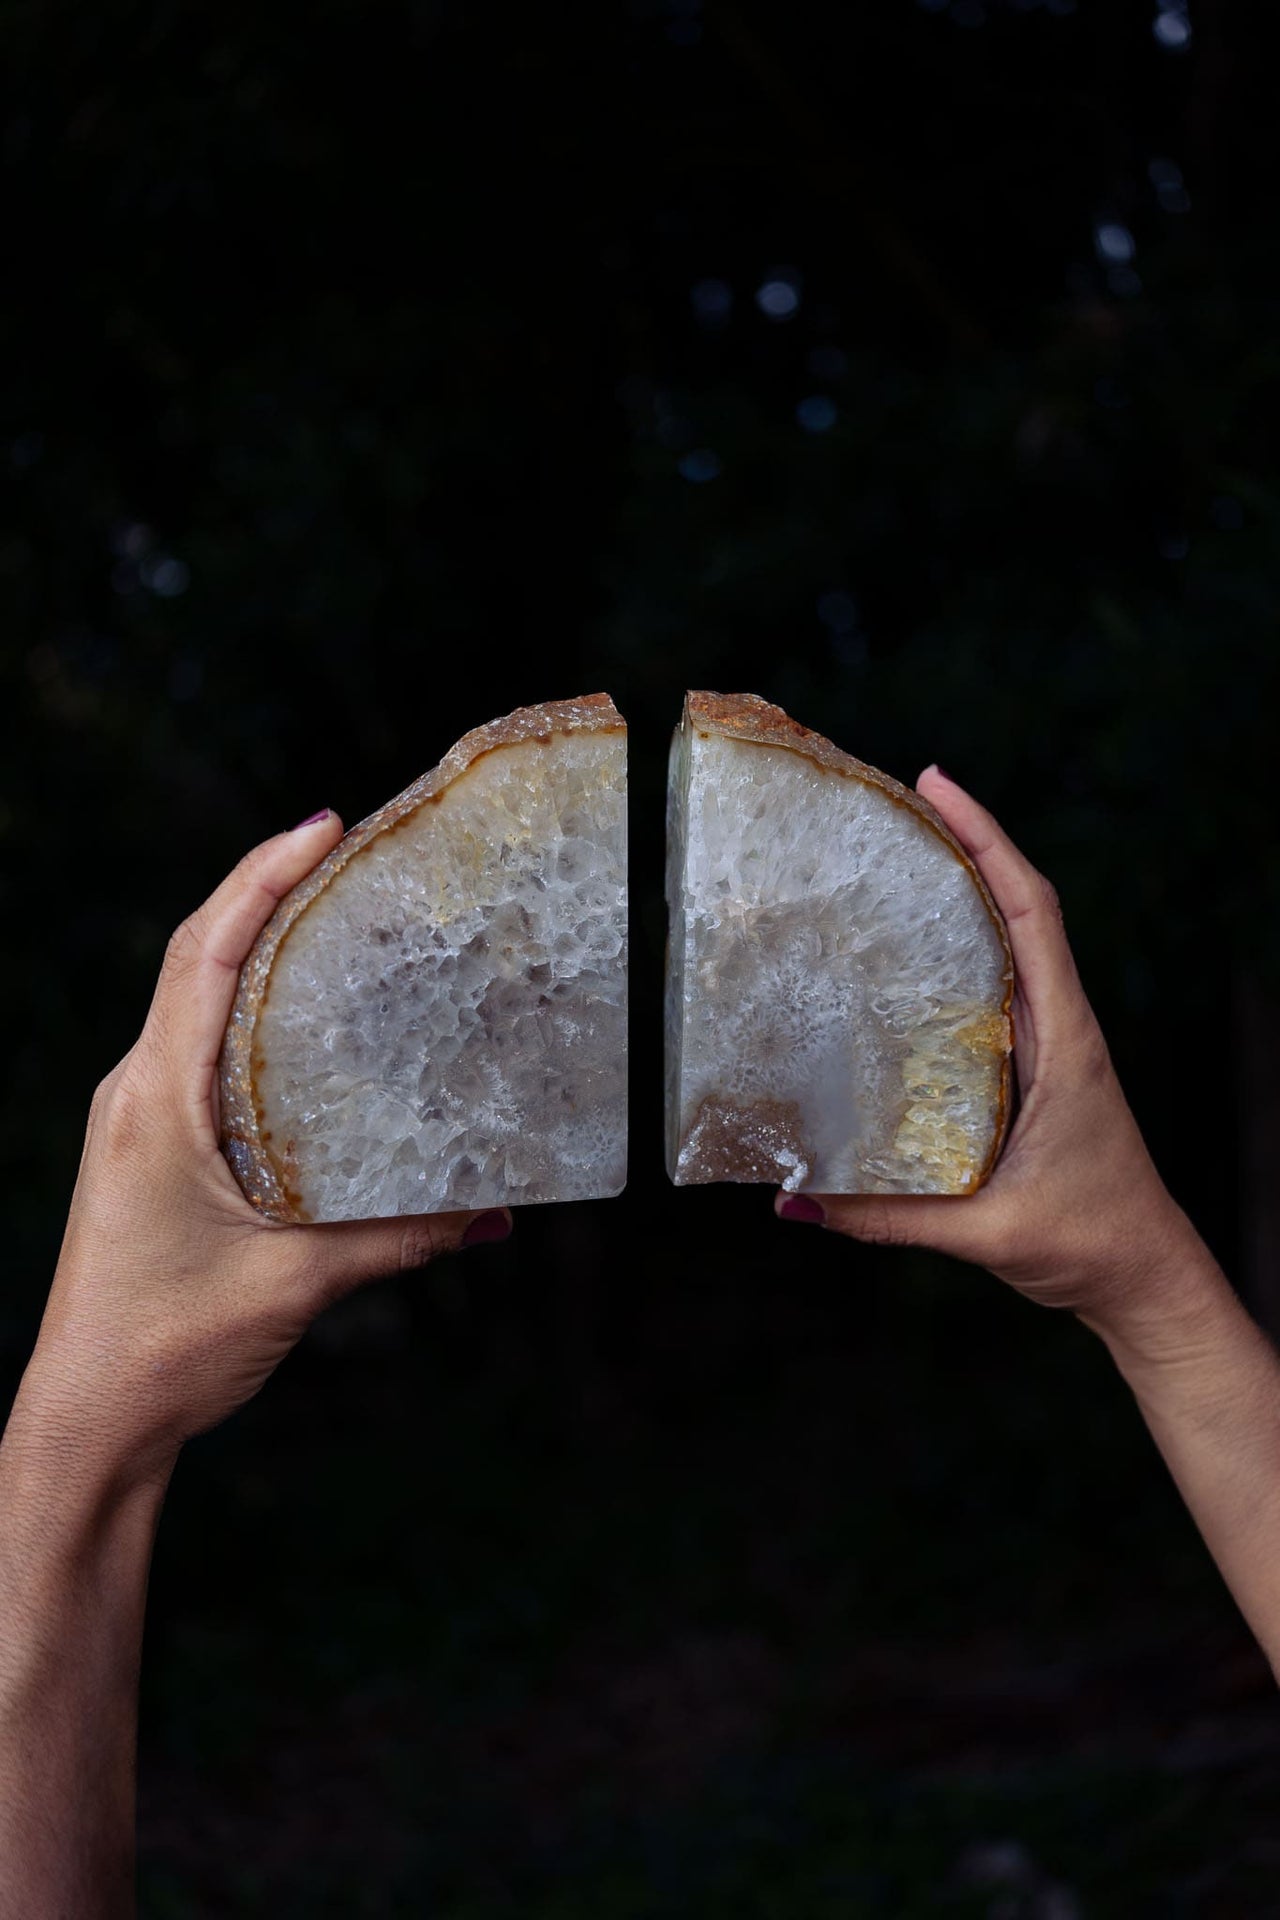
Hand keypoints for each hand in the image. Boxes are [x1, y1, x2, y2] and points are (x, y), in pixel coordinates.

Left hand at [16, 812, 509, 1484]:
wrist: (89, 1417)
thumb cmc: (167, 1346)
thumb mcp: (298, 1282)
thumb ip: (401, 1236)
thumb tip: (497, 1213)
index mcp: (157, 1100)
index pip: (205, 953)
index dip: (262, 877)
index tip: (322, 825)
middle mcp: (136, 1091)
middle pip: (195, 954)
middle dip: (265, 889)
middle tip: (344, 850)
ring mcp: (135, 1116)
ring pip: (191, 997)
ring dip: (251, 942)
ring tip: (329, 911)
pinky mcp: (146, 1146)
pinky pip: (195, 1046)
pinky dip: (243, 1005)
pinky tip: (299, 1017)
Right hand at [776, 767, 1204, 1341]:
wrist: (1143, 1276)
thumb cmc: (1088, 1243)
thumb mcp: (985, 1233)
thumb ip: (888, 1217)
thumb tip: (796, 1202)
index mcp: (1066, 1041)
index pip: (1031, 914)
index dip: (987, 843)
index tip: (938, 787)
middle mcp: (1060, 1028)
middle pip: (1019, 908)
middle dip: (968, 844)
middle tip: (901, 800)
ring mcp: (1049, 1045)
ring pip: (1010, 943)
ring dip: (966, 889)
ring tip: (900, 851)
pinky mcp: (1034, 1070)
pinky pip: (996, 990)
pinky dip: (961, 949)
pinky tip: (910, 950)